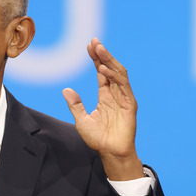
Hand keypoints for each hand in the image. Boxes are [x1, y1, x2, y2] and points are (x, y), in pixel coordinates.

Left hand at [63, 38, 143, 180]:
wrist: (110, 153)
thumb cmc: (98, 139)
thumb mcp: (81, 119)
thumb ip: (75, 104)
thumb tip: (65, 89)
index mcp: (105, 96)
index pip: (101, 73)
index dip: (96, 59)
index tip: (88, 46)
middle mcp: (115, 94)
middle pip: (110, 69)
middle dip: (102, 55)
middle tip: (94, 42)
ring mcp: (124, 98)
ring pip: (118, 73)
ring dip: (108, 60)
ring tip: (98, 49)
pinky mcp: (129, 104)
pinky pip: (123, 86)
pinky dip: (114, 76)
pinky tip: (103, 68)